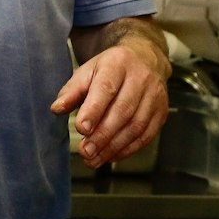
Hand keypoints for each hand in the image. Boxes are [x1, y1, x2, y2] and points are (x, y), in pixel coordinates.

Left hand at [52, 44, 167, 166]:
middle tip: (85, 151)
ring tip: (94, 159)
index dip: (94, 110)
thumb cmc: (111, 69)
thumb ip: (72, 91)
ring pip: (136, 126)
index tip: (81, 129)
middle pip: (123, 110)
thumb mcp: (88, 71)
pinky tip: (110, 156)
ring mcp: (155, 96)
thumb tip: (57, 108)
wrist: (144, 60)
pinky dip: (127, 149)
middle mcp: (141, 78)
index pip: (106, 88)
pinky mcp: (162, 112)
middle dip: (102, 135)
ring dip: (113, 147)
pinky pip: (146, 135)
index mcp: (118, 63)